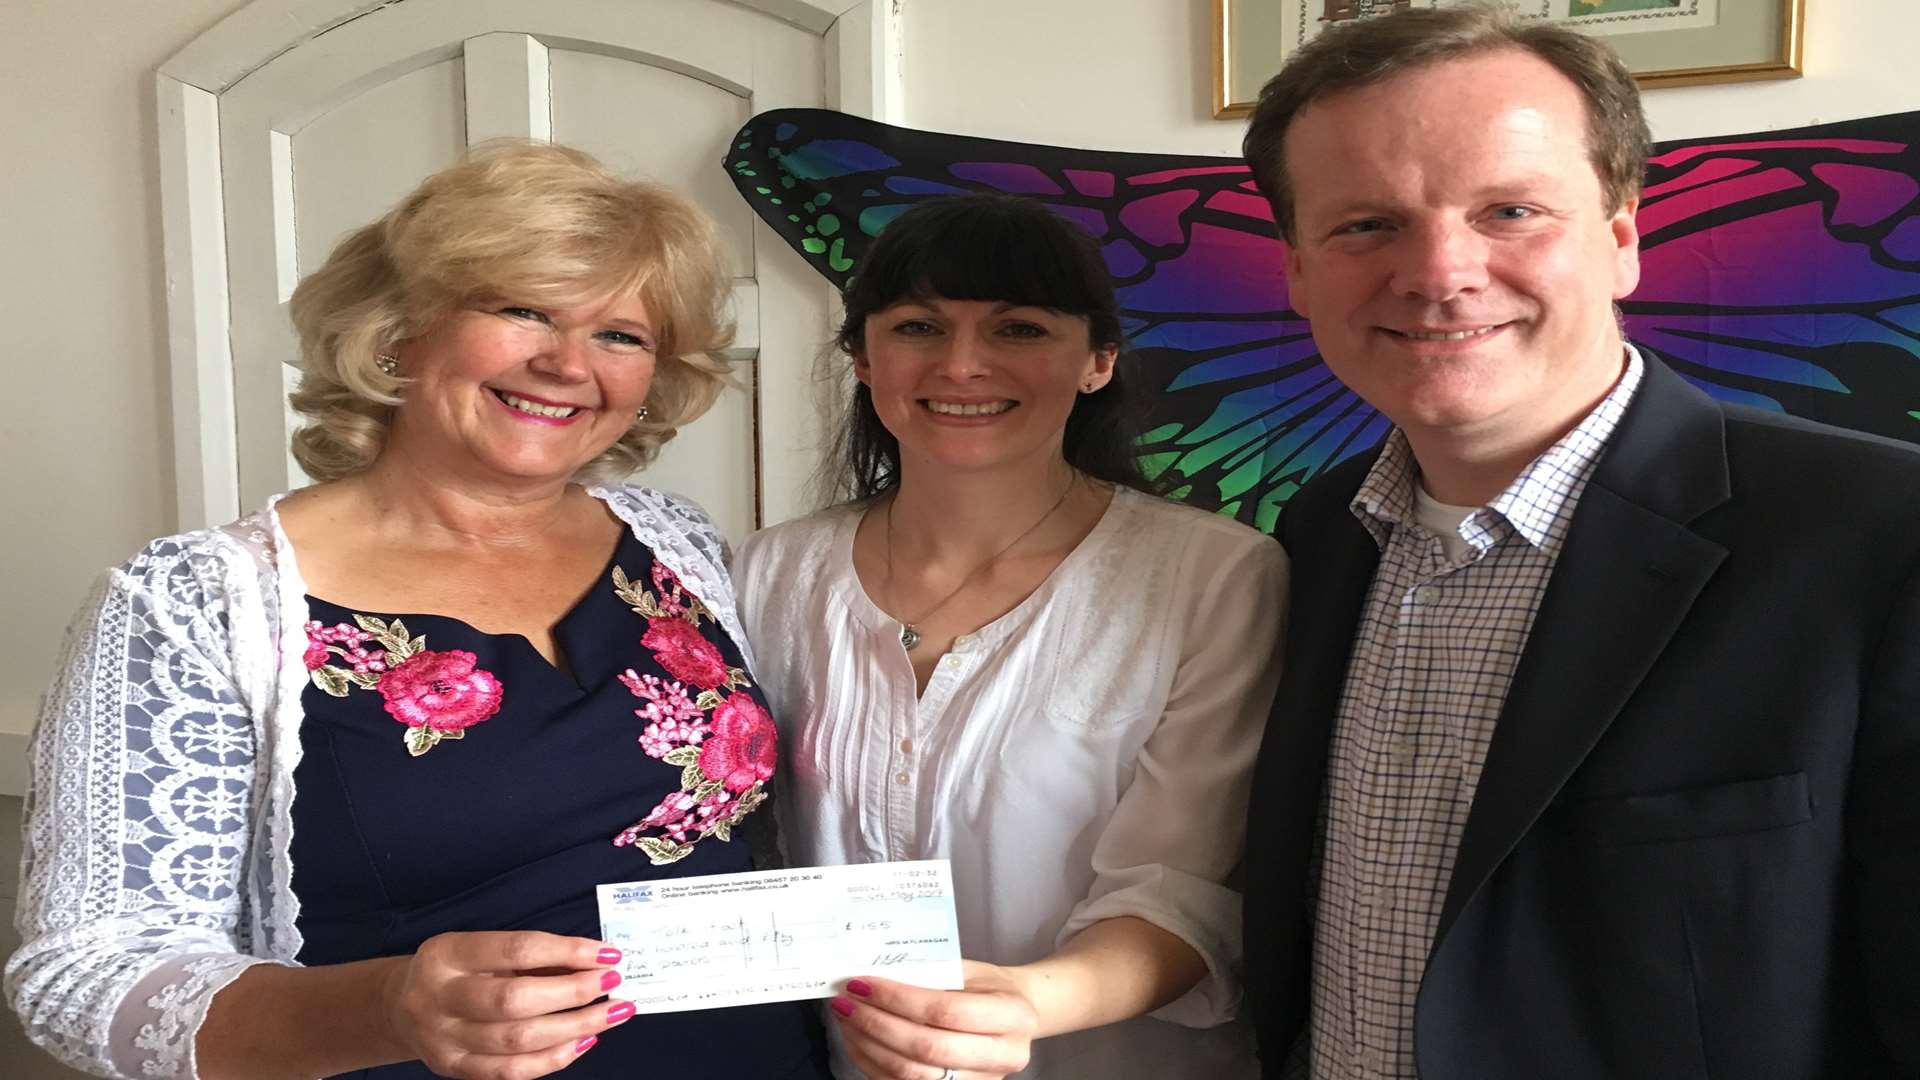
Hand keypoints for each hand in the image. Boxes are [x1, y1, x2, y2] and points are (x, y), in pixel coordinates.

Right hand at [379, 930, 632, 1079]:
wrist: (399, 1007)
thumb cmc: (455, 969)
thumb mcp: (478, 947)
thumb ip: (526, 955)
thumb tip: (592, 962)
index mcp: (448, 954)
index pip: (516, 950)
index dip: (567, 952)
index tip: (608, 954)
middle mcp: (441, 998)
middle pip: (514, 1001)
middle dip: (573, 994)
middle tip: (613, 984)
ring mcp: (445, 1039)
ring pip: (517, 1041)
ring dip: (575, 1027)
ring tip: (613, 1013)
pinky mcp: (454, 1068)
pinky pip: (511, 1070)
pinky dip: (554, 1058)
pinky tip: (584, 1041)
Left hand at [828, 960, 1039, 1079]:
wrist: (1017, 1017)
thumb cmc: (989, 988)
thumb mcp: (971, 970)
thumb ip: (931, 974)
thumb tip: (876, 977)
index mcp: (1012, 1016)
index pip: (946, 1011)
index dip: (899, 1000)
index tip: (864, 985)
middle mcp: (1004, 1055)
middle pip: (928, 1048)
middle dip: (879, 1024)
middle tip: (848, 1003)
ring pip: (914, 1076)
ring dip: (871, 1047)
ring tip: (847, 1020)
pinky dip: (875, 1065)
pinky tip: (858, 1041)